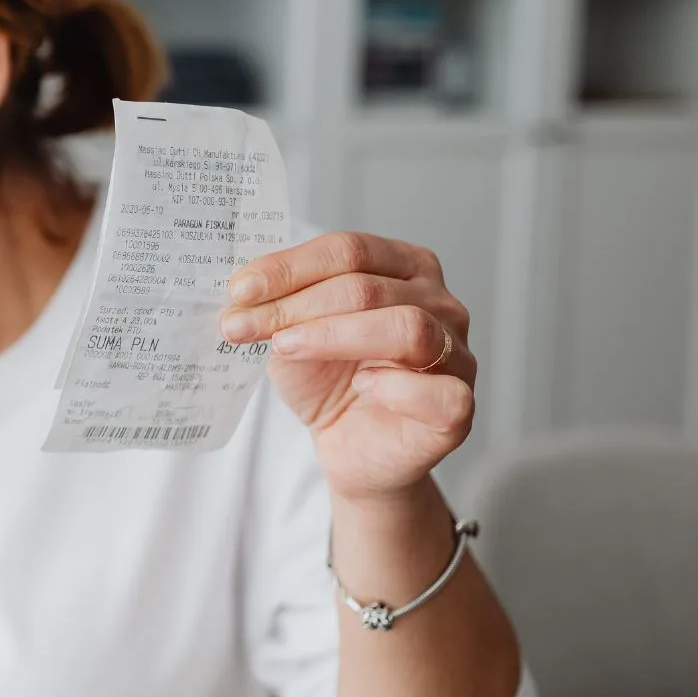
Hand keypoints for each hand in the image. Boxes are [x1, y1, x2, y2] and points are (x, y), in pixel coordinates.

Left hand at [220, 232, 476, 502]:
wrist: (347, 446)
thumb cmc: (328, 380)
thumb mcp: (293, 333)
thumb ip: (278, 305)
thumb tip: (242, 292)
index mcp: (406, 267)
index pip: (349, 251)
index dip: (289, 268)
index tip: (239, 290)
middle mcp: (441, 304)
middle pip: (368, 288)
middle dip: (296, 305)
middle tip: (242, 325)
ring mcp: (457, 355)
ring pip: (406, 329)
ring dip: (333, 336)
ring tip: (285, 348)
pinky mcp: (458, 409)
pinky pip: (439, 391)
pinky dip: (395, 386)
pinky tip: (362, 387)